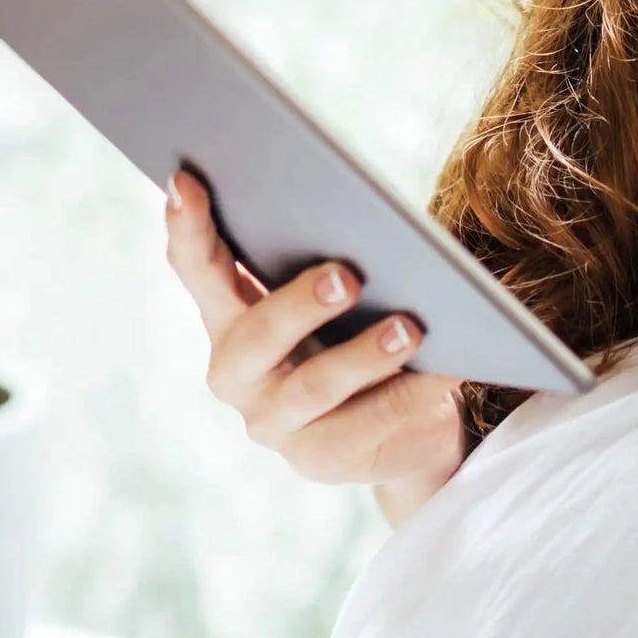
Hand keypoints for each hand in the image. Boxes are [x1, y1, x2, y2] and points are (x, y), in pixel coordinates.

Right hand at [161, 166, 466, 526]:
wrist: (402, 420)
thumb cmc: (362, 325)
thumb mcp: (339, 289)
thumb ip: (327, 256)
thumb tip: (360, 214)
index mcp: (230, 317)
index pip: (198, 267)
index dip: (187, 224)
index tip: (186, 177)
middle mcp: (238, 374)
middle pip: (256, 336)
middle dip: (299, 304)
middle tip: (345, 276)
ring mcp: (276, 424)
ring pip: (315, 387)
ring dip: (364, 355)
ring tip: (410, 327)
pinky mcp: (325, 460)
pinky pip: (373, 423)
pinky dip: (416, 390)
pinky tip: (451, 365)